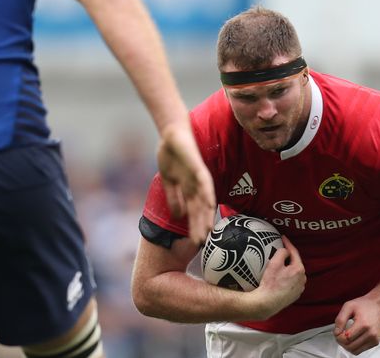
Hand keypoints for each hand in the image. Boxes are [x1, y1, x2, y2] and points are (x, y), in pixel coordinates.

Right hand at [156, 120, 215, 244]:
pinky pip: (204, 182)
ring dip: (206, 214)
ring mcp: (199, 177)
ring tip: (208, 229)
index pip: (193, 213)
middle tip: (202, 244)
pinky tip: (209, 204)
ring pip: (205, 199)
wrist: (172, 134)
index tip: (195, 244)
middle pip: (200, 210)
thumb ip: (174, 198)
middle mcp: (197, 186)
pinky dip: (207, 193)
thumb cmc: (172, 156)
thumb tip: (179, 216)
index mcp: (189, 190)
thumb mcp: (169, 181)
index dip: (194, 227)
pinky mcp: (198, 166)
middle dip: (201, 226)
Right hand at [252, 236, 305, 318]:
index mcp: (299, 269)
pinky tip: (279, 280)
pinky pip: (292, 283)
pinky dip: (287, 279)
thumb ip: (282, 252)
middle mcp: (302, 279)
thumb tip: (285, 251)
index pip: (294, 252)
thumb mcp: (275, 263)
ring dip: (288, 269)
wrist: (267, 303)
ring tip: (279, 267)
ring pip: (294, 274)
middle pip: (295, 263)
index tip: (283, 238)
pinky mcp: (294, 295)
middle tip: (280, 252)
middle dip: (288, 258)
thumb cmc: (270, 283)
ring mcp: (299, 288)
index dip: (288, 243)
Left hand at [334, 295, 379, 354]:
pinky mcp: (376, 342)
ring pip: (355, 351)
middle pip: (350, 346)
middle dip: (341, 342)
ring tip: (346, 337)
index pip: (346, 338)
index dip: (338, 336)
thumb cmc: (365, 305)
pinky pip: (361, 350)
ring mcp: (374, 339)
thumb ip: (340, 319)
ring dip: (347, 346)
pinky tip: (353, 338)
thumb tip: (336, 332)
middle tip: (340, 335)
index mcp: (363, 324)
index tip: (338, 331)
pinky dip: (354, 347)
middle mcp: (370, 333)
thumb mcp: (349, 306)